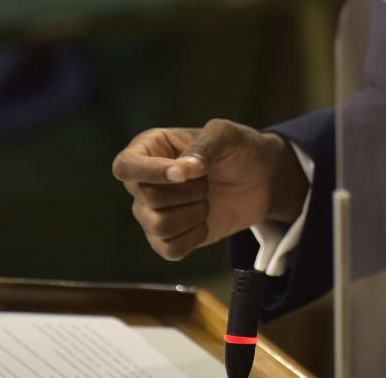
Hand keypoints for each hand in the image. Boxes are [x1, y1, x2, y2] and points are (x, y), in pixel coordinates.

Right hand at [112, 119, 309, 261]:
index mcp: (149, 148)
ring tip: (206, 200)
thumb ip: (204, 148)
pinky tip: (205, 221)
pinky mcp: (167, 238)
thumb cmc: (239, 149)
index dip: (151, 173)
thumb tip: (183, 172)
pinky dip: (194, 236)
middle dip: (188, 193)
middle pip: (147, 199)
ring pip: (158, 226)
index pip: (125, 165)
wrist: (261, 180)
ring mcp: (152, 212)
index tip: (184, 174)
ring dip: (193, 214)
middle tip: (208, 181)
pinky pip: (170, 249)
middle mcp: (142, 181)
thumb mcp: (226, 135)